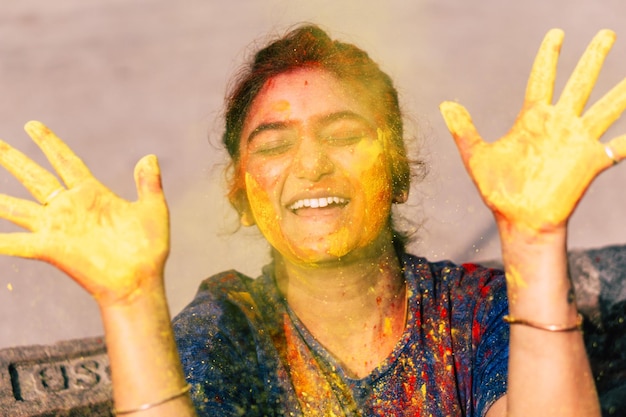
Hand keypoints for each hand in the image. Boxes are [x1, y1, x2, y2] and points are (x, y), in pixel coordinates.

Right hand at [0, 121, 168, 305]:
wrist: (140, 280)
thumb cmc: (148, 248)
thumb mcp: (152, 209)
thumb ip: (149, 183)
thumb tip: (149, 156)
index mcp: (91, 194)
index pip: (65, 161)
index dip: (48, 143)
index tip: (31, 125)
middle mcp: (69, 207)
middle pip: (35, 177)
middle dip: (13, 159)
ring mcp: (58, 227)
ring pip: (16, 206)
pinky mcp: (52, 248)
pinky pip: (17, 243)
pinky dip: (1, 242)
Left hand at [440, 29, 625, 232]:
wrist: (519, 220)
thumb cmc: (499, 191)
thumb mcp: (476, 157)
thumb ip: (464, 130)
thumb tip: (445, 104)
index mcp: (532, 119)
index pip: (542, 79)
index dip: (549, 57)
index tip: (557, 34)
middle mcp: (558, 124)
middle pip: (579, 83)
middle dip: (593, 58)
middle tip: (607, 33)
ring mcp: (577, 141)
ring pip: (607, 106)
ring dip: (622, 89)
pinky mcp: (591, 161)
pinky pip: (618, 146)